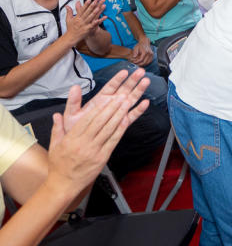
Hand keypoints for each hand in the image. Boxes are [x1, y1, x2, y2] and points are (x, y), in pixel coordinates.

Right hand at [46, 77, 148, 197]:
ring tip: (126, 104)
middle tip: (121, 97)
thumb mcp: (54, 145)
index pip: (87, 120)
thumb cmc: (59, 165)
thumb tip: (56, 115)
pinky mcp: (102, 158)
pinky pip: (113, 141)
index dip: (98, 108)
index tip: (107, 97)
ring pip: (108, 129)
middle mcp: (83, 144)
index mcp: (72, 139)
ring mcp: (94, 151)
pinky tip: (126, 120)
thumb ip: (57, 128)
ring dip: (119, 115)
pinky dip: (120, 130)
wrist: (64, 184)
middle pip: (100, 122)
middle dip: (112, 108)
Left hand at [62, 68, 148, 132]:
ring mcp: (116, 114)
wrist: (77, 147)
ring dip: (138, 91)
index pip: (110, 87)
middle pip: (123, 90)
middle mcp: (110, 105)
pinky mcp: (121, 124)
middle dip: (132, 81)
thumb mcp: (71, 115)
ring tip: (146, 82)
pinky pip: (131, 116)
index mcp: (99, 101)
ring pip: (130, 100)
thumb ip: (74, 101)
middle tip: (141, 72)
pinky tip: (145, 103)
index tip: (125, 72)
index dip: (118, 79)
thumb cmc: (74, 130)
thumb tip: (74, 87)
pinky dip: (139, 110)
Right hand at [64, 0, 105, 44]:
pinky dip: (96, 22)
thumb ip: (69, 12)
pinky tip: (100, 19)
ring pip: (90, 17)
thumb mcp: (68, 20)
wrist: (71, 38)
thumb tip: (67, 6)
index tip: (89, 0)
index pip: (82, 10)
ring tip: (99, 7)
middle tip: (96, 0)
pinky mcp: (87, 30)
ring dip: (95, 12)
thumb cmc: (70, 29)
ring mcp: (84, 25)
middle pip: (87, 12)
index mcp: (77, 18)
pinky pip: (92, 25)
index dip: (86, 4)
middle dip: (92, 6)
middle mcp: (80, 20)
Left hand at [129, 39, 153, 66]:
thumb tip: (134, 57)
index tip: (134, 62)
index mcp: (145, 51)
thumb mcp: (136, 48)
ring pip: (147, 62)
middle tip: (135, 65)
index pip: (141, 59)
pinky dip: (146, 63)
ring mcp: (151, 54)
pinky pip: (150, 61)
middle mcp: (149, 53)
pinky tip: (142, 63)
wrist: (145, 42)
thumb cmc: (139, 45)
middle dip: (139, 64)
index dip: (137, 62)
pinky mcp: (152, 55)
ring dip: (143, 64)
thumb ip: (135, 52)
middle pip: (144, 62)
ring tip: (138, 64)